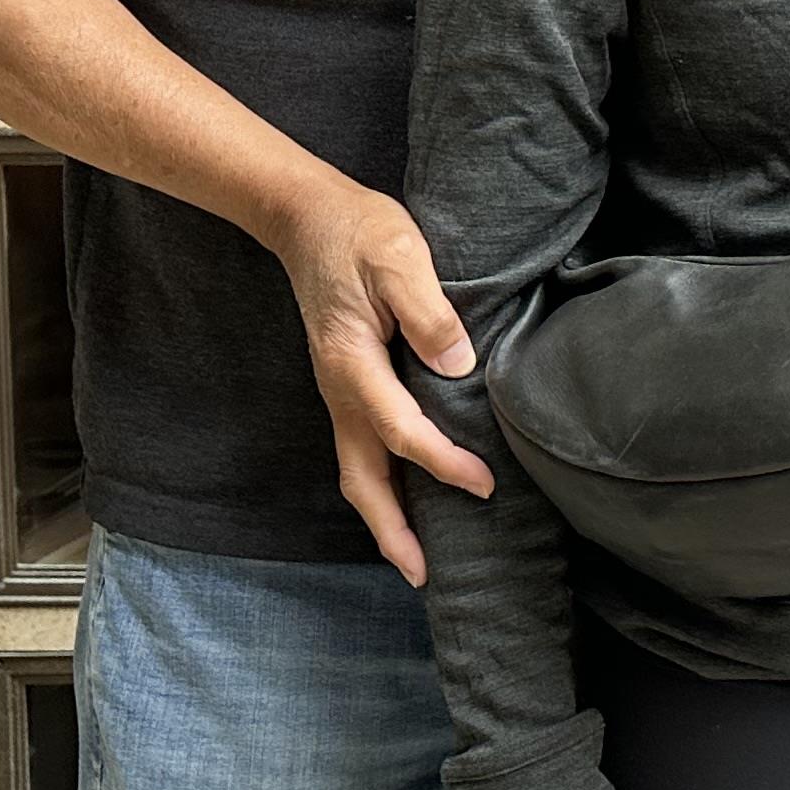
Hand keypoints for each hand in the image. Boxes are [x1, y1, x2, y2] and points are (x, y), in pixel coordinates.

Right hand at [266, 172, 488, 582]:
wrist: (305, 215)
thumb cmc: (358, 231)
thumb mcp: (400, 256)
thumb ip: (428, 311)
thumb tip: (458, 365)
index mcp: (351, 363)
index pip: (400, 431)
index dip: (442, 462)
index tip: (484, 485)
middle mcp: (338, 388)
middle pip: (361, 477)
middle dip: (391, 529)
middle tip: (423, 575)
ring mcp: (338, 390)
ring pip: (357, 469)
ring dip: (384, 516)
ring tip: (416, 557)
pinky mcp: (346, 383)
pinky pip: (361, 448)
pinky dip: (382, 483)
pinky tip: (410, 496)